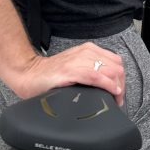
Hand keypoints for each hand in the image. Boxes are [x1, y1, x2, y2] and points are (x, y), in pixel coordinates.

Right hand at [9, 42, 125, 104]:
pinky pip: (96, 76)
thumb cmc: (52, 75)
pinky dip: (107, 85)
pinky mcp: (70, 71)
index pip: (116, 62)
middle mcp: (86, 53)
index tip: (118, 92)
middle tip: (116, 99)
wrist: (29, 74)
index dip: (121, 78)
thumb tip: (111, 84)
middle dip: (121, 85)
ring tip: (113, 99)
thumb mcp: (77, 66)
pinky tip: (110, 92)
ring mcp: (78, 61)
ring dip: (116, 87)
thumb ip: (92, 70)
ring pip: (110, 71)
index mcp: (89, 50)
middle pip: (116, 67)